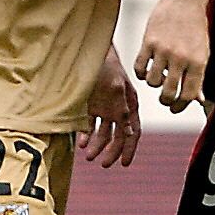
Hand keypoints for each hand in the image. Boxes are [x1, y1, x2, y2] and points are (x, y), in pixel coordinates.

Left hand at [78, 49, 140, 167]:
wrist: (86, 49)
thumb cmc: (105, 64)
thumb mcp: (115, 86)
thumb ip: (121, 109)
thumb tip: (129, 132)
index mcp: (129, 104)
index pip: (133, 131)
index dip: (129, 148)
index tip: (123, 163)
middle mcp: (118, 108)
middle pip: (118, 136)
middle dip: (111, 151)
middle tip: (103, 164)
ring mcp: (103, 107)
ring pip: (103, 133)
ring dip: (97, 146)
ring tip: (88, 156)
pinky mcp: (89, 105)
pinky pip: (89, 125)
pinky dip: (86, 135)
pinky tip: (81, 142)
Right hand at [133, 0, 209, 111]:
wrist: (185, 0)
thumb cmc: (195, 28)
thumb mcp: (202, 52)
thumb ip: (198, 77)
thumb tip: (198, 100)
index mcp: (198, 62)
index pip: (188, 95)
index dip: (180, 106)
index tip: (175, 108)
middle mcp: (180, 58)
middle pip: (168, 93)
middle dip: (166, 101)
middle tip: (165, 97)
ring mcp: (163, 50)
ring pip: (152, 82)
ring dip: (154, 84)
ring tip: (158, 76)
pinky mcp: (148, 41)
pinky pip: (139, 67)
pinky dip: (141, 73)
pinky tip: (146, 69)